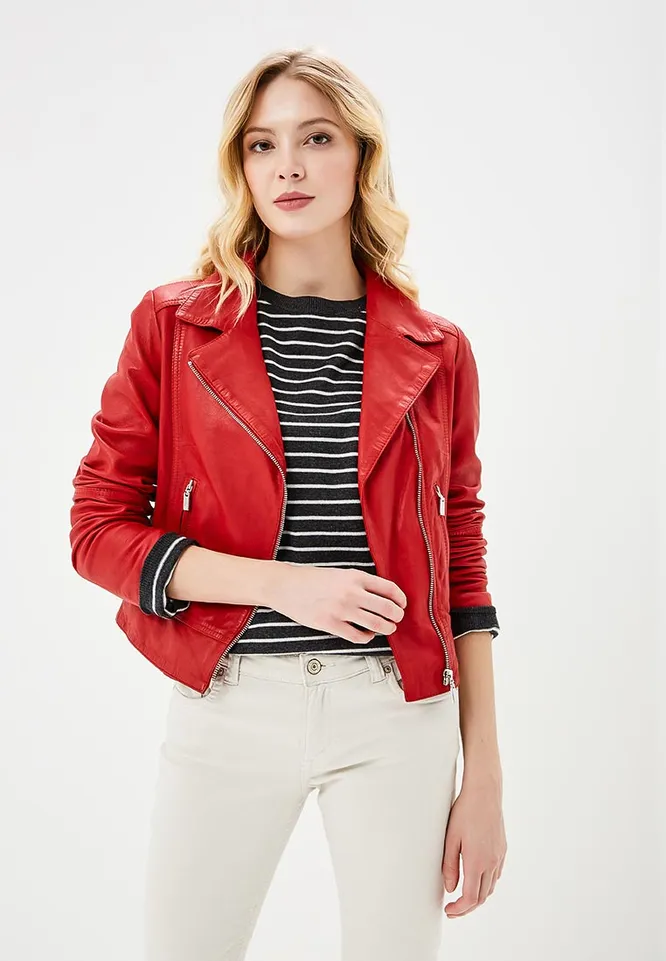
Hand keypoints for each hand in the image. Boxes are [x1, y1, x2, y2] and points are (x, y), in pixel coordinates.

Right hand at [266, 562, 406, 643]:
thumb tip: (382, 596)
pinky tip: (367, 634)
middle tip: (397, 618)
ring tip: (387, 628)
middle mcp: (351, 593)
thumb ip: (359, 583)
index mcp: (355, 576)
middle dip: (397, 616)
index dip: (401, 599)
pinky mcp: (331, 624)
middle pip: (388, 608)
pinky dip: (367, 637)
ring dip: (387, 628)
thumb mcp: (340, 573)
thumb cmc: (311, 579)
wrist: (285, 585)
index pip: (389, 589)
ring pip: (377, 624)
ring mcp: (341, 610)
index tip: (402, 604)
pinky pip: (358, 636)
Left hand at [441, 780, 506, 916]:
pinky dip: (486, 883)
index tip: (448, 911)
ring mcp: (499, 856)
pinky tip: (476, 878)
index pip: (470, 898)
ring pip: (490, 887)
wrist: (485, 793)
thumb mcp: (450, 838)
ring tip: (462, 896)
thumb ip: (449, 866)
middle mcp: (491, 862)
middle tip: (453, 909)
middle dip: (467, 907)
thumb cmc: (465, 812)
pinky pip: (495, 874)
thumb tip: (449, 889)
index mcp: (477, 862)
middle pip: (482, 897)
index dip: (459, 909)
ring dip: (477, 896)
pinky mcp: (502, 849)